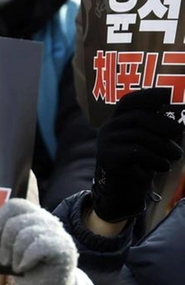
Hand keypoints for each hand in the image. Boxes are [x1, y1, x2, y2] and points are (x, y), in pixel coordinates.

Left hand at [0, 198, 77, 284]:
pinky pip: (39, 246)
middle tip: (3, 259)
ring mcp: (59, 234)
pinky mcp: (65, 249)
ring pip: (26, 234)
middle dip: (4, 242)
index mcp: (33, 216)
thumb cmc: (24, 268)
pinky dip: (25, 258)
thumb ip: (1, 235)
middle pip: (16, 221)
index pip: (15, 204)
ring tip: (15, 265)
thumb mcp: (8, 248)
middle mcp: (48, 221)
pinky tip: (23, 267)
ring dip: (14, 253)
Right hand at [91, 88, 182, 223]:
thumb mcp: (147, 142)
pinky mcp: (108, 157)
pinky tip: (163, 166)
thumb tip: (178, 122)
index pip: (129, 102)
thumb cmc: (139, 163)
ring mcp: (106, 142)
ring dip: (164, 147)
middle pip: (138, 117)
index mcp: (118, 120)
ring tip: (175, 156)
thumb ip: (156, 129)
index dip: (147, 95)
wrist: (122, 190)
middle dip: (162, 123)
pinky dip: (156, 160)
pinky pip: (137, 152)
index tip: (168, 94)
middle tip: (179, 131)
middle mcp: (109, 128)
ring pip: (141, 137)